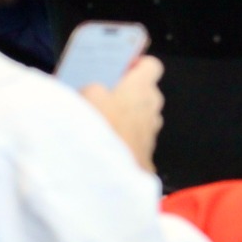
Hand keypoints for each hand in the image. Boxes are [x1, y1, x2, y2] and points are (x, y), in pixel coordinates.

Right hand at [81, 55, 164, 173]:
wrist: (110, 177)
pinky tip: (106, 142)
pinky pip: (136, 138)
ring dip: (126, 117)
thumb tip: (95, 91)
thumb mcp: (87, 97)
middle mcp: (153, 107)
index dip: (136, 63)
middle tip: (104, 95)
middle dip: (128, 92)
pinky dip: (125, 137)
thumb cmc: (102, 131)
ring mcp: (152, 131)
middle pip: (146, 92)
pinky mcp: (147, 153)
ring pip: (141, 116)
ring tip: (102, 121)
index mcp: (143, 87)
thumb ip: (94, 88)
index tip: (121, 67)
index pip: (151, 65)